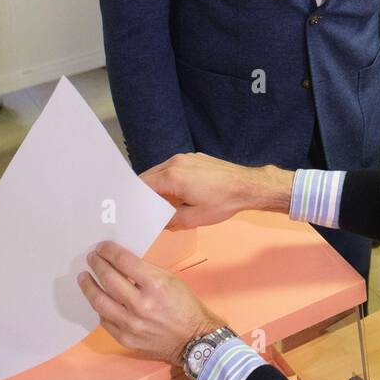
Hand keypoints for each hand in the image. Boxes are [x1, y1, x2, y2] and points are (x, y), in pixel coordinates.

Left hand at [78, 240, 225, 366]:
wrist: (193, 339)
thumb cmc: (185, 306)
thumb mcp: (171, 280)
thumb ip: (146, 272)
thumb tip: (122, 263)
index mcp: (155, 284)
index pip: (124, 261)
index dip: (109, 251)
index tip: (102, 247)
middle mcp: (141, 304)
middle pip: (108, 279)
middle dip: (97, 264)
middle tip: (91, 258)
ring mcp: (131, 323)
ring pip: (100, 301)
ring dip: (88, 286)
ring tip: (84, 277)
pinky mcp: (126, 338)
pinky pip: (105, 321)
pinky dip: (100, 308)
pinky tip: (98, 300)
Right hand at [141, 152, 292, 228]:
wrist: (248, 186)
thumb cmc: (223, 202)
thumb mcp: (193, 219)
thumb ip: (170, 220)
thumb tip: (158, 221)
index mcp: (172, 176)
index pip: (142, 185)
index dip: (135, 198)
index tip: (131, 208)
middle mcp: (176, 162)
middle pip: (149, 177)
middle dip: (145, 193)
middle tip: (144, 209)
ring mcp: (186, 157)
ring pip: (161, 171)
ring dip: (159, 186)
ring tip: (162, 204)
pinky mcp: (195, 158)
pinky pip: (174, 168)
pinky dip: (171, 179)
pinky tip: (178, 194)